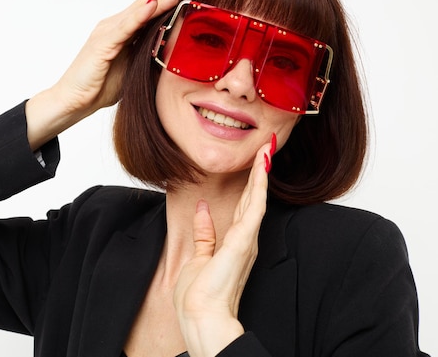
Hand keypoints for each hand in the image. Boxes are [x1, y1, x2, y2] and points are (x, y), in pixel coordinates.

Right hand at [26, 0, 189, 149]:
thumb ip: (147, 56)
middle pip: (146, 2)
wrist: (72, 101)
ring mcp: (107, 33)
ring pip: (139, 10)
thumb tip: (171, 51)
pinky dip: (140, 15)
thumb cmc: (99, 87)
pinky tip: (155, 3)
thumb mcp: (132, 70)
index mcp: (122, 32)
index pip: (149, 9)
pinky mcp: (103, 44)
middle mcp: (114, 26)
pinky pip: (125, 28)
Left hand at [173, 143, 271, 356]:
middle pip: (253, 199)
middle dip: (259, 172)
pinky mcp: (242, 241)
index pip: (244, 206)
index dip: (250, 184)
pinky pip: (254, 207)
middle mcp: (245, 239)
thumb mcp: (199, 257)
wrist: (201, 316)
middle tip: (265, 148)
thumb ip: (204, 233)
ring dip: (261, 173)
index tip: (254, 162)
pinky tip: (261, 167)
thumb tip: (203, 210)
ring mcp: (246, 239)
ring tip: (266, 150)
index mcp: (235, 243)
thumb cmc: (200, 295)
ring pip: (256, 198)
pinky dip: (259, 186)